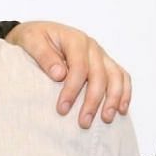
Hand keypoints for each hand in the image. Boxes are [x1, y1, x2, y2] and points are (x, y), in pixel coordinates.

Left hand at [4, 22, 131, 126]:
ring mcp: (101, 55)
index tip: (62, 109)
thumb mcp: (30, 41)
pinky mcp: (105, 63)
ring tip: (106, 119)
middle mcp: (91, 46)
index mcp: (74, 39)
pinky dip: (124, 93)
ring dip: (113, 99)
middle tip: (84, 122)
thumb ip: (43, 55)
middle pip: (99, 74)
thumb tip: (59, 74)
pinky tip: (121, 110)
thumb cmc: (34, 38)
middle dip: (93, 100)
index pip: (79, 66)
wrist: (39, 34)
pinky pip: (122, 76)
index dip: (72, 89)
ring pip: (116, 76)